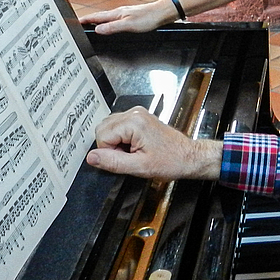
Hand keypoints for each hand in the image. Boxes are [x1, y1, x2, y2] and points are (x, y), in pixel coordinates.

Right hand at [80, 0, 176, 34]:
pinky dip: (109, 23)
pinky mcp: (131, 17)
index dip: (85, 20)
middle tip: (80, 23)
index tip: (76, 22)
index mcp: (116, 14)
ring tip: (92, 25)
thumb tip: (98, 29)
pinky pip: (115, 20)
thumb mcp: (128, 25)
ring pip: (108, 18)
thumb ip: (112, 27)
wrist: (163, 12)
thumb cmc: (149, 17)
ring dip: (98, 21)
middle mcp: (119, 12)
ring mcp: (125, 14)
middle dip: (89, 20)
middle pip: (100, 16)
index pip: (96, 17)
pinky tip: (111, 25)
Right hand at [86, 107, 223, 180]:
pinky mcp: (139, 118)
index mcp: (134, 122)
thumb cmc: (171, 161)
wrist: (187, 156)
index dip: (109, 152)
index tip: (125, 158)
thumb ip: (113, 161)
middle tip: (129, 155)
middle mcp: (134, 113)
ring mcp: (137, 114)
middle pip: (103, 129)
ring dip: (115, 142)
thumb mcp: (139, 167)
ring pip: (108, 127)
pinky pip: (118, 127)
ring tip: (133, 151)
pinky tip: (135, 146)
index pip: (102, 136)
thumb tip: (92, 157)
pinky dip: (121, 138)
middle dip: (111, 146)